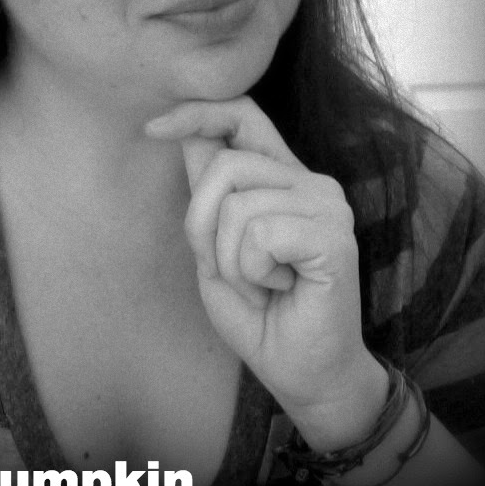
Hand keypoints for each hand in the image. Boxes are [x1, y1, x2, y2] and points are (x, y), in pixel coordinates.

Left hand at [146, 96, 386, 445]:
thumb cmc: (259, 311)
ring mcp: (326, 205)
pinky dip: (251, 272)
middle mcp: (309, 181)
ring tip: (259, 284)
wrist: (301, 372)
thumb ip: (209, 192)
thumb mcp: (214, 245)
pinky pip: (259, 234)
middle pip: (225, 164)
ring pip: (236, 204)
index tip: (151, 128)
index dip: (196, 113)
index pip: (242, 115)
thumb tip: (189, 134)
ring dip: (228, 259)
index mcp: (282, 177)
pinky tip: (279, 288)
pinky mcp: (333, 235)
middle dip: (201, 224)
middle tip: (228, 270)